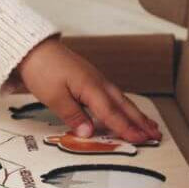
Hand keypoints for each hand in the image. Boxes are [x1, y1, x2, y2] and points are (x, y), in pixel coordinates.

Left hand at [12, 34, 162, 144]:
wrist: (32, 47)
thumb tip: (89, 134)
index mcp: (90, 87)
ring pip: (120, 98)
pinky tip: (125, 108)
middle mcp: (97, 82)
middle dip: (140, 121)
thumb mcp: (53, 97)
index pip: (112, 113)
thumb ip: (74, 116)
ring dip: (135, 112)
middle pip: (123, 105)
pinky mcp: (88, 77)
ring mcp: (94, 78)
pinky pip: (111, 93)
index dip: (127, 128)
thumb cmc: (41, 69)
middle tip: (156, 134)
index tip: (142, 140)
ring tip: (149, 124)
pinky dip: (122, 104)